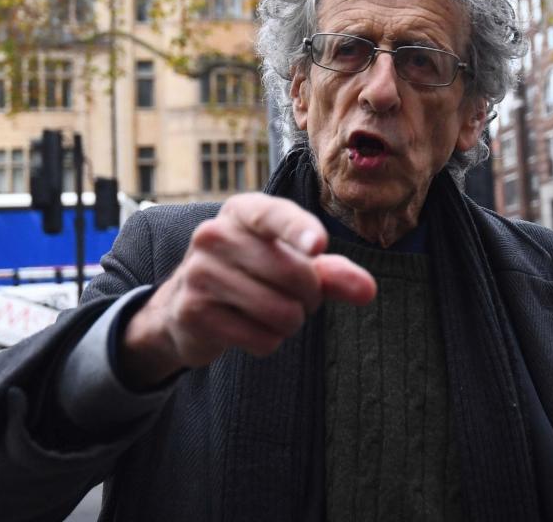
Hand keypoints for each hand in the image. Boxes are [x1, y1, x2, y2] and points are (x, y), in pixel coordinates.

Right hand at [119, 193, 376, 387]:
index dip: (298, 230)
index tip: (318, 246)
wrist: (185, 307)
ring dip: (291, 322)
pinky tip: (251, 329)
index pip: (274, 215)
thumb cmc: (251, 274)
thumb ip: (332, 273)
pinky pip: (260, 338)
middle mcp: (214, 234)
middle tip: (298, 298)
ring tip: (274, 313)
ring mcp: (199, 273)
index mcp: (242, 211)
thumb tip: (367, 290)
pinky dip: (269, 342)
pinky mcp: (193, 311)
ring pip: (280, 311)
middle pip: (294, 274)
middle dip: (310, 296)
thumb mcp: (291, 263)